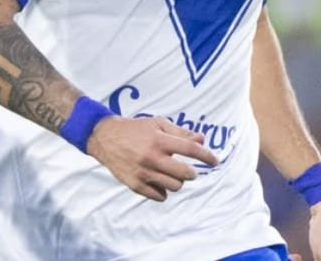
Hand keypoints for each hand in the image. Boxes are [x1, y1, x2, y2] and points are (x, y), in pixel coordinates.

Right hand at [86, 115, 219, 200]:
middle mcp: (151, 157)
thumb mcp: (158, 124)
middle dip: (192, 173)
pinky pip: (159, 196)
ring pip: (174, 186)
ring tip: (172, 174)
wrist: (105, 137)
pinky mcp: (134, 184)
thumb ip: (180, 133)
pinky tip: (160, 182)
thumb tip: (202, 140)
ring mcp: (142, 172)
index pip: (190, 149)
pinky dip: (164, 191)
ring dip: (178, 181)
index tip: (215, 161)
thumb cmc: (135, 129)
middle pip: (185, 173)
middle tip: (190, 170)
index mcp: (159, 140)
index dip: (206, 156)